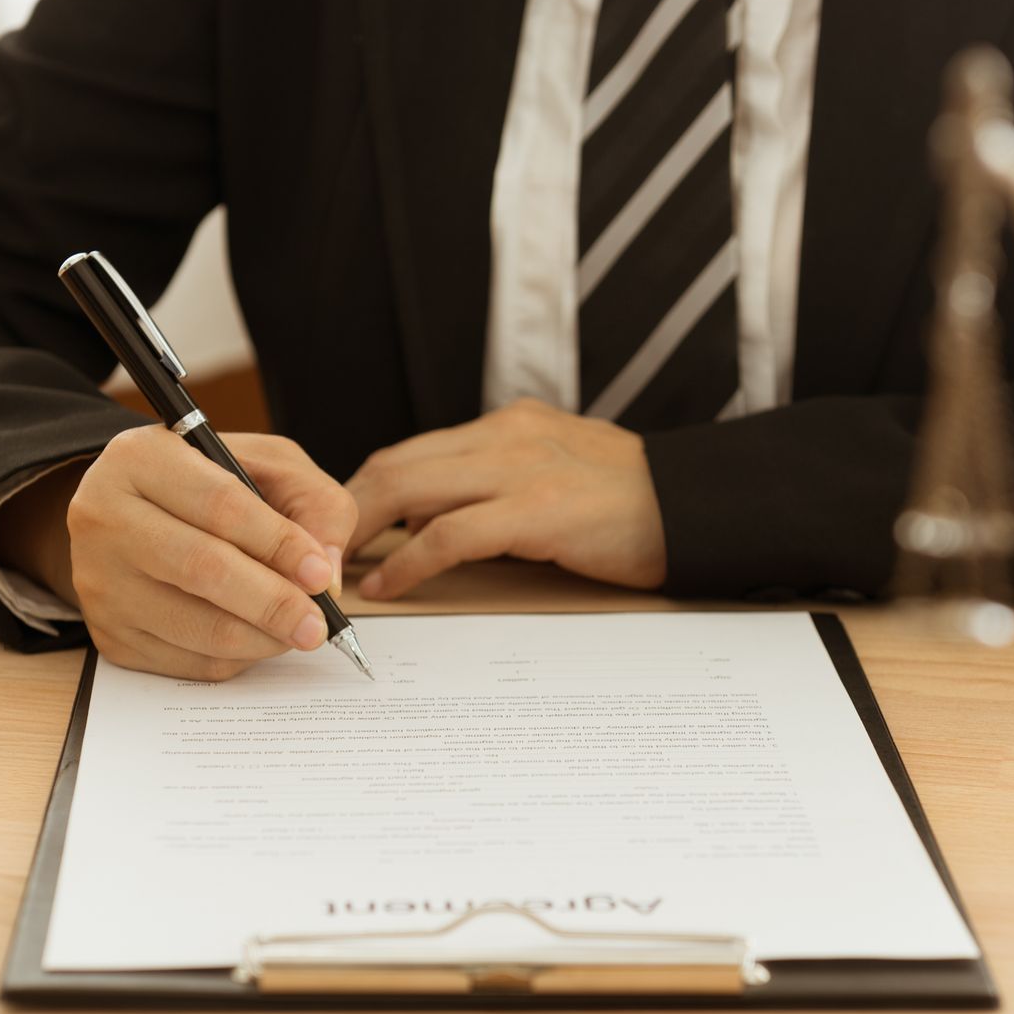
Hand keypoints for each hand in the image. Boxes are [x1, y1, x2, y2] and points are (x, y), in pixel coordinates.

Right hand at [59, 426, 355, 679]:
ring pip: (194, 625)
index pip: (220, 505)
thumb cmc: (211, 487)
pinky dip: (234, 658)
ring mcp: (98, 580)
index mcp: (140, 457)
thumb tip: (327, 576)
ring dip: (260, 638)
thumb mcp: (268, 467)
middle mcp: (103, 515)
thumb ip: (313, 504)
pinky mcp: (106, 633)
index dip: (279, 544)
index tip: (321, 574)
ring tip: (297, 631)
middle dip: (273, 603)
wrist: (135, 517)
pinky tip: (256, 638)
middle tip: (318, 624)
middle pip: (201, 569)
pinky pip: (183, 662)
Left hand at [344, 399, 666, 598]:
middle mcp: (504, 437)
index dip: (361, 493)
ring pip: (407, 490)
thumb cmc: (627, 506)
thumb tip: (426, 526)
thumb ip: (493, 490)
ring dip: (360, 534)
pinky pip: (449, 534)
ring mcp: (520, 469)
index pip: (410, 452)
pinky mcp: (537, 509)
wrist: (696, 506)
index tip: (335, 533)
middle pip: (393, 465)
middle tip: (316, 557)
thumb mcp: (553, 477)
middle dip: (342, 512)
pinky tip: (389, 586)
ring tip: (336, 573)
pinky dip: (407, 562)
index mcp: (506, 427)